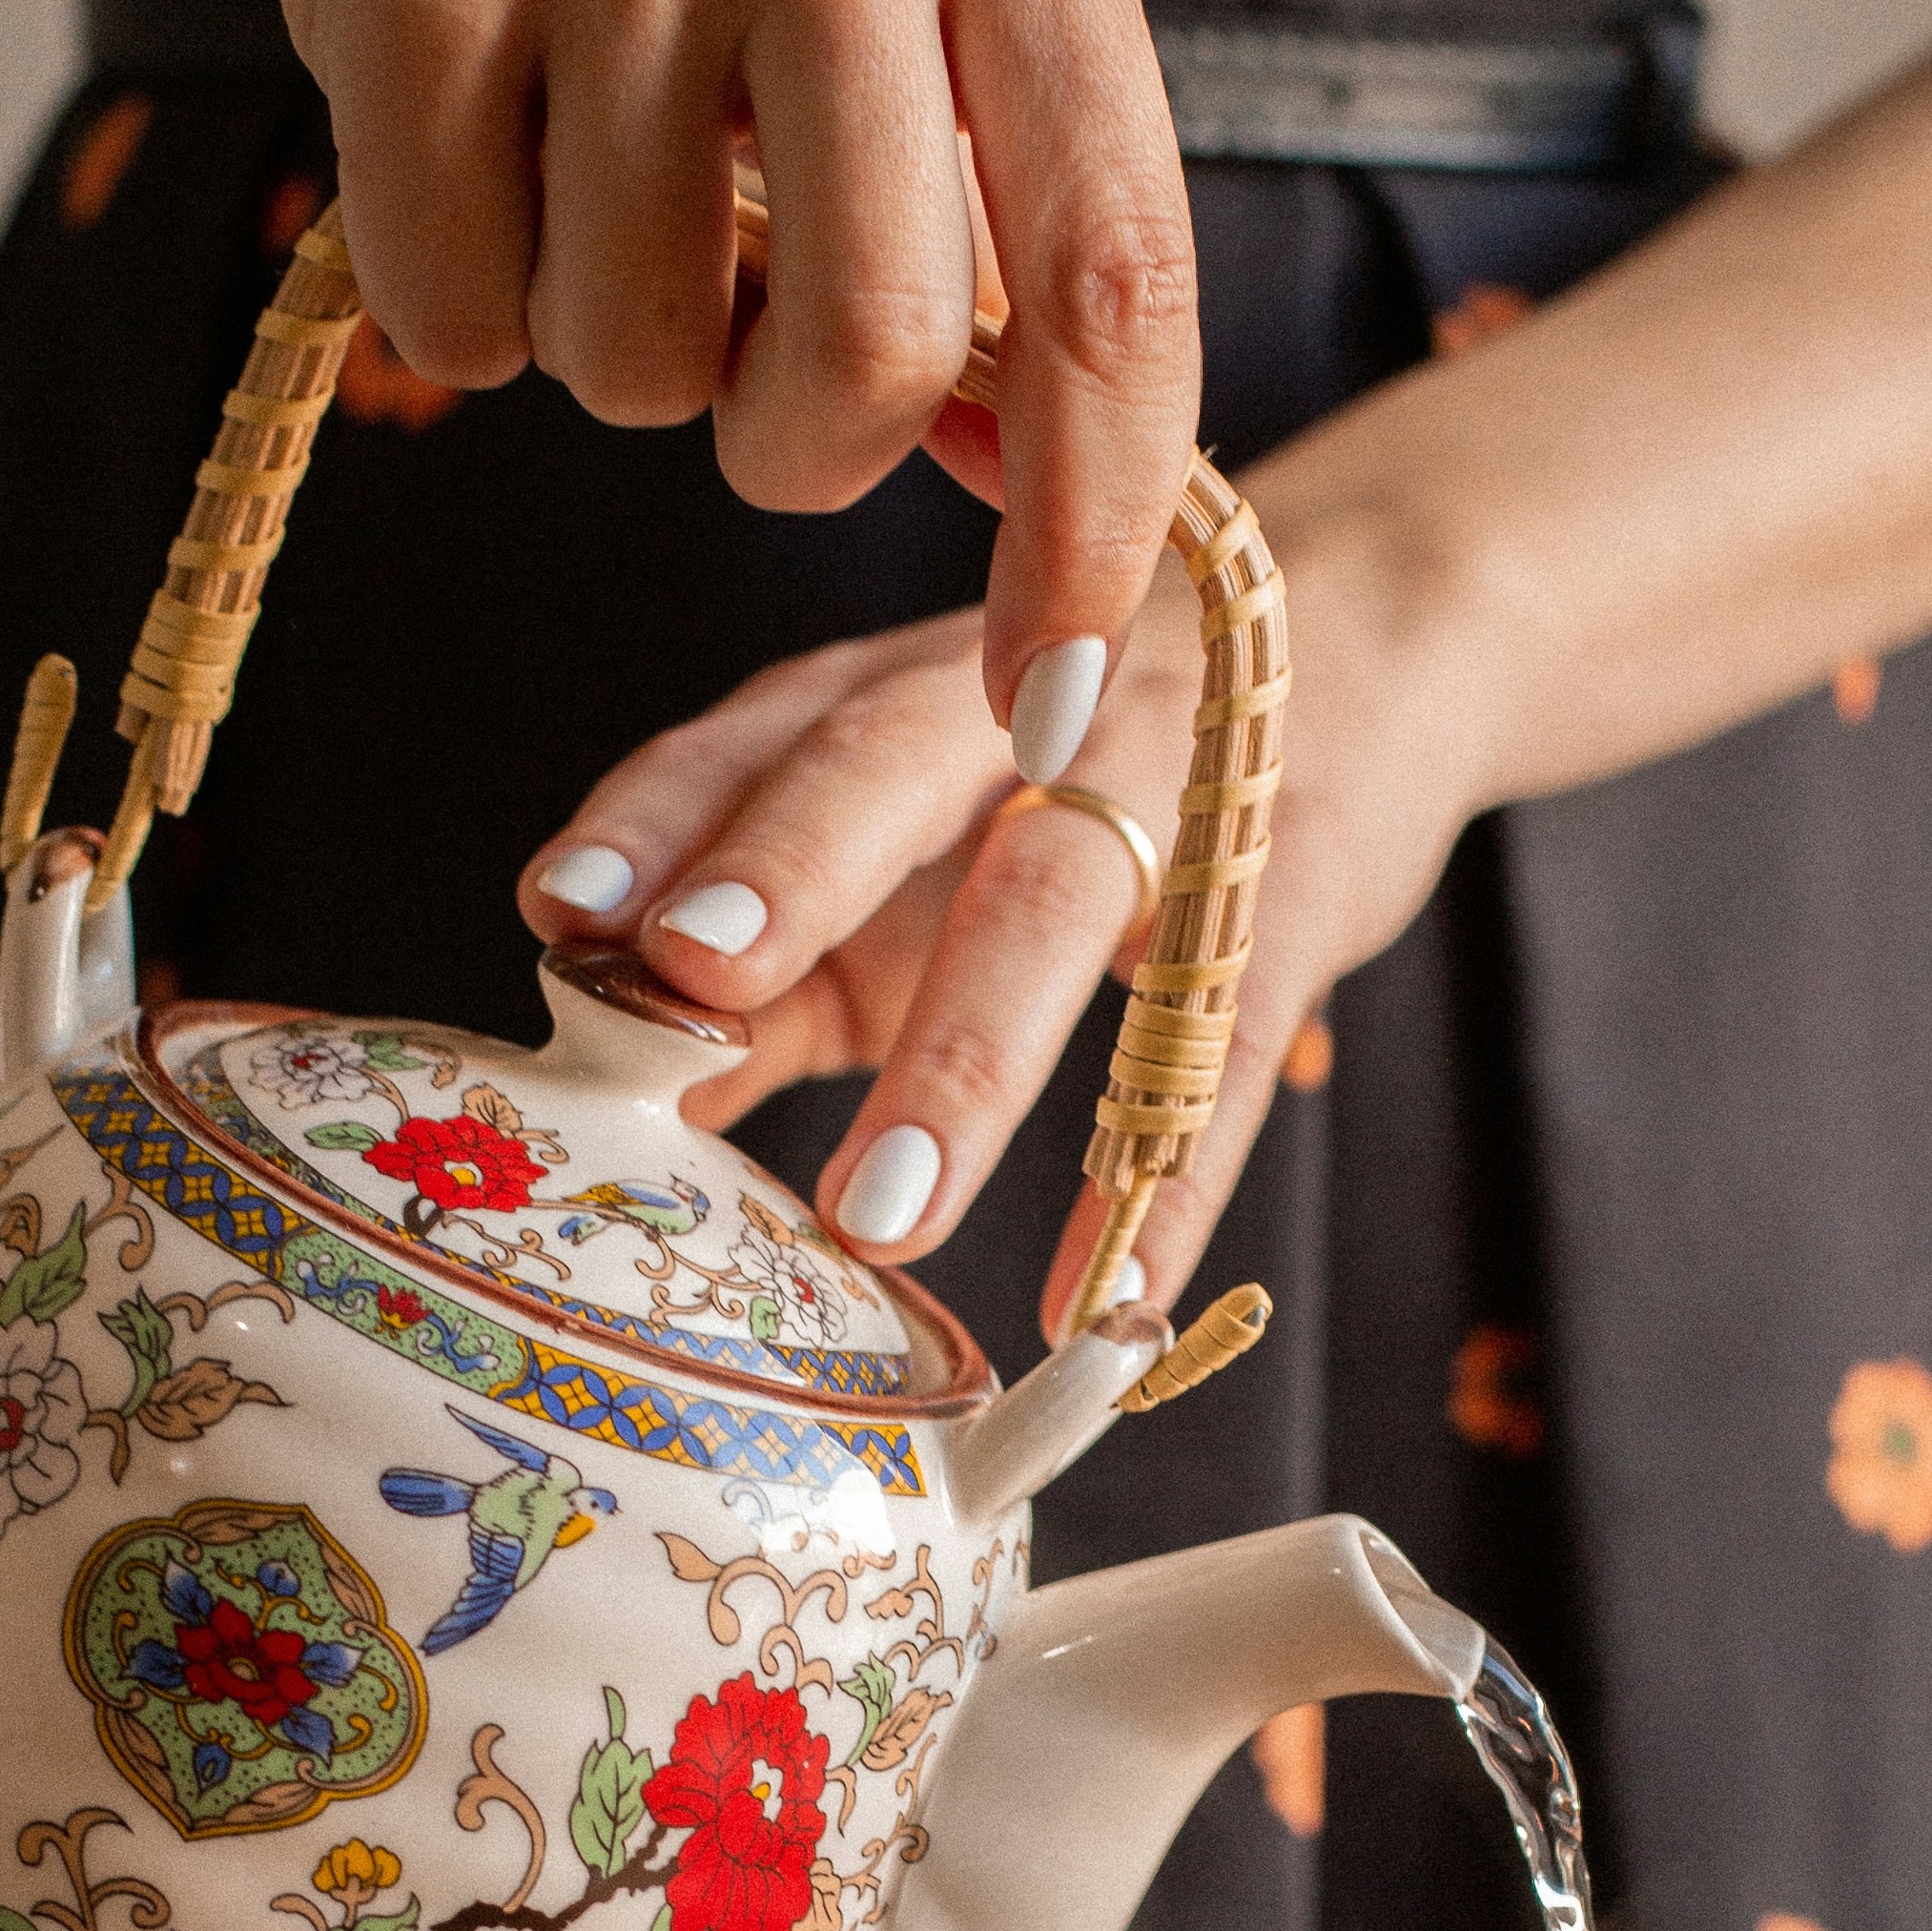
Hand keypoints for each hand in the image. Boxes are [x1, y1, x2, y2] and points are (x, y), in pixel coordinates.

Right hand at [173, 0, 1197, 738]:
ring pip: (634, 365)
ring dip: (603, 347)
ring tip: (587, 161)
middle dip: (791, 446)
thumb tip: (1027, 473)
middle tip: (741, 371)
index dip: (1090, 530)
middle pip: (865, 366)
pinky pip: (450, 315)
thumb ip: (997, 179)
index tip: (1053, 706)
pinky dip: (453, 298)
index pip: (1115, 286)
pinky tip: (466, 134)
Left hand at [520, 428, 1497, 1338]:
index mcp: (897, 696)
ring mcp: (1168, 782)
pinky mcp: (1297, 881)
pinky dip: (1168, 1175)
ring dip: (963, 1061)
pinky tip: (1101, 1293)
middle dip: (787, 866)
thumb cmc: (1085, 769)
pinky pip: (1226, 1037)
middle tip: (693, 975)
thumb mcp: (921, 832)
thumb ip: (773, 957)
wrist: (1370, 636)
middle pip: (889, 764)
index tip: (561, 907)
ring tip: (878, 1212)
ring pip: (1054, 903)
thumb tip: (610, 1097)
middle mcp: (1015, 708)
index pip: (756, 737)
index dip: (661, 816)